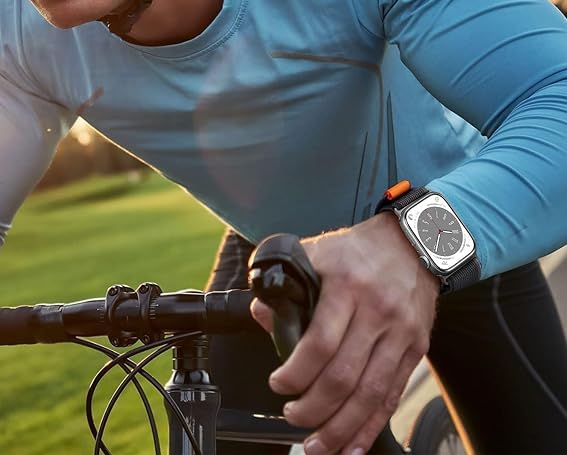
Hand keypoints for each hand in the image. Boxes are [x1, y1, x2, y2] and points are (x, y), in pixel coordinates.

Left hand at [251, 214, 439, 454]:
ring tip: (317, 444)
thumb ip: (286, 282)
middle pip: (344, 376)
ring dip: (341, 427)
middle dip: (314, 408)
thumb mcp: (317, 252)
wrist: (413, 243)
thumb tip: (262, 315)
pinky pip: (393, 395)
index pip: (320, 342)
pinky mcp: (415, 348)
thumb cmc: (358, 250)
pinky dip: (371, 425)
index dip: (296, 372)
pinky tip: (353, 443)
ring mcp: (400, 333)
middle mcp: (376, 312)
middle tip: (292, 416)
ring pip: (370, 394)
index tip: (279, 384)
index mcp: (346, 286)